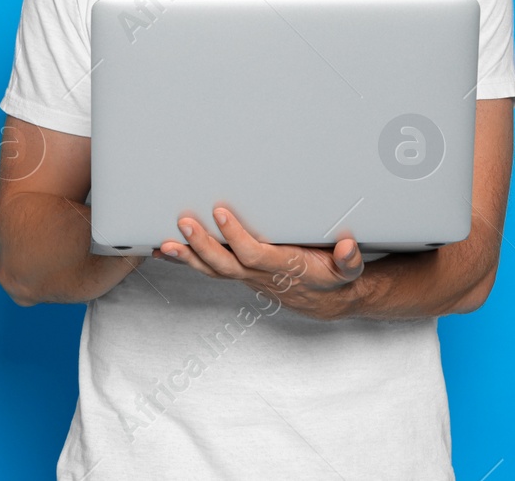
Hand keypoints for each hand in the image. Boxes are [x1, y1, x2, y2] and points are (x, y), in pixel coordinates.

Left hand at [155, 206, 365, 320]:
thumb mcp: (348, 270)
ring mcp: (247, 277)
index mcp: (284, 268)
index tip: (221, 212)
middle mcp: (261, 275)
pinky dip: (188, 261)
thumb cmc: (332, 278)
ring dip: (188, 257)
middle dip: (202, 246)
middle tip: (183, 224)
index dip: (236, 236)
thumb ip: (349, 260)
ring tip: (165, 244)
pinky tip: (167, 252)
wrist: (324, 301)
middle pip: (225, 264)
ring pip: (213, 270)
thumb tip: (347, 248)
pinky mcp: (240, 274)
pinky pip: (210, 270)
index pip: (254, 254)